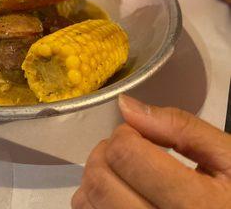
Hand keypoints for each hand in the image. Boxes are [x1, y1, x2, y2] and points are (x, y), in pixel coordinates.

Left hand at [72, 95, 230, 208]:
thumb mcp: (230, 158)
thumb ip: (182, 127)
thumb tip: (126, 106)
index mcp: (197, 206)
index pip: (126, 155)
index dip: (125, 135)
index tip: (138, 136)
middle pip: (101, 181)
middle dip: (105, 153)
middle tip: (127, 150)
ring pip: (90, 203)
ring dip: (96, 176)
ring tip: (123, 171)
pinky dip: (93, 201)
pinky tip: (117, 193)